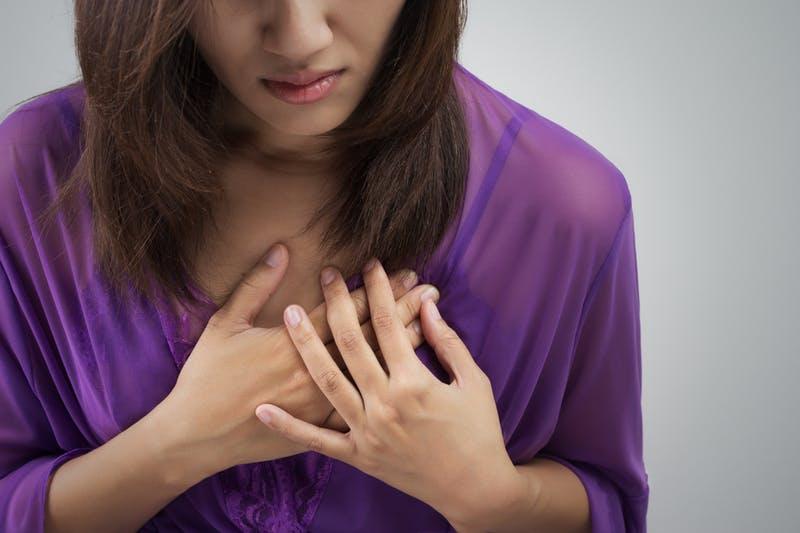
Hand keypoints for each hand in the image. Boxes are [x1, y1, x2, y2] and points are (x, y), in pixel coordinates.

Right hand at [152, 245, 439, 481]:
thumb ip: (255, 285)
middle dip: (402, 311)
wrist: (195, 437)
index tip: (405, 274)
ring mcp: (320, 404)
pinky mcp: (320, 429)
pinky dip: (387, 390)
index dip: (378, 290)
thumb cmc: (206, 377)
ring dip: (403, 345)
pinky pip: (362, 409)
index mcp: (292, 344)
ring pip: (373, 371)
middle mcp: (314, 373)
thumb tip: (282, 249)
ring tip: (431, 323)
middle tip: (429, 290)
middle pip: (369, 337)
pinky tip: (409, 376)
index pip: (346, 310)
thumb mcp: (224, 323)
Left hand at [254, 257, 520, 525]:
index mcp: (414, 383)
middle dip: (337, 302)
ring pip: (327, 381)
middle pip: (351, 343)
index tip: (370, 265)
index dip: (379, 290)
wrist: (475, 489)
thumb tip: (428, 305)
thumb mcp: (474, 381)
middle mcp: (385, 404)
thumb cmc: (480, 432)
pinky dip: (288, 427)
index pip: (388, 324)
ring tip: (290, 313)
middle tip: (326, 274)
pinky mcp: (358, 456)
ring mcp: (367, 432)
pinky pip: (316, 441)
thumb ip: (448, 342)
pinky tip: (263, 409)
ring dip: (306, 345)